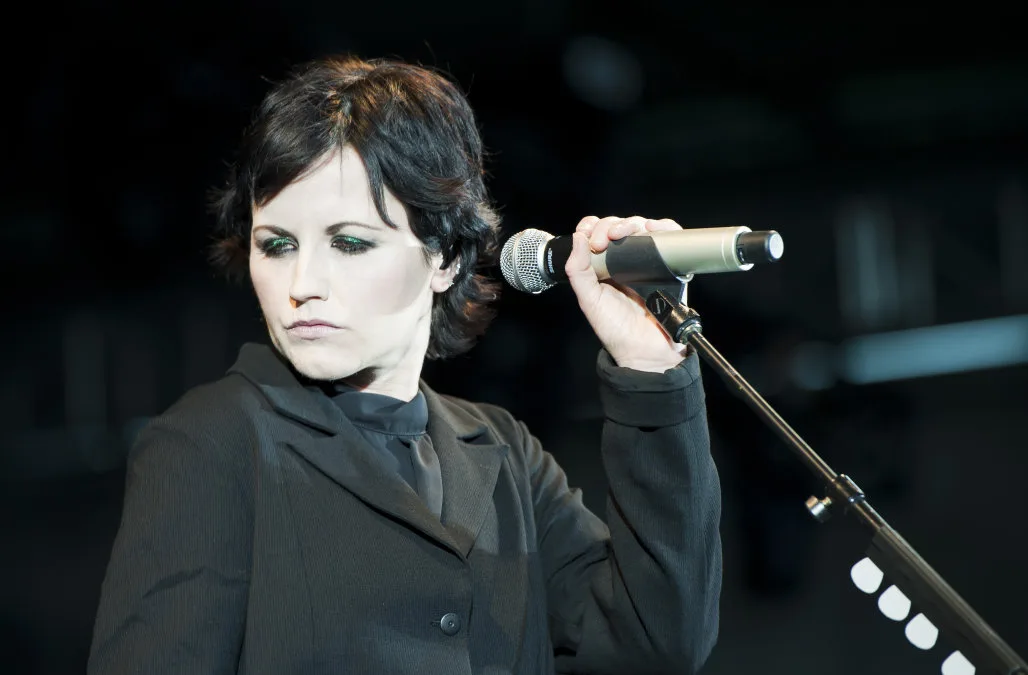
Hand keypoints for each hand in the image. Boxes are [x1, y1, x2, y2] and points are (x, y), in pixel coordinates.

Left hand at [565, 215, 689, 372]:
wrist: (646, 350)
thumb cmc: (617, 330)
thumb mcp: (589, 300)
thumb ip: (578, 271)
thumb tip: (578, 238)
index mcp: (603, 266)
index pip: (597, 233)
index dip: (593, 227)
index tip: (591, 237)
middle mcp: (625, 261)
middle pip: (619, 226)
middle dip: (611, 226)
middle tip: (605, 241)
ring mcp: (648, 262)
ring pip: (642, 227)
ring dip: (634, 222)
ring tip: (626, 233)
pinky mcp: (669, 265)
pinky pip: (670, 237)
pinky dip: (664, 227)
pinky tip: (653, 229)